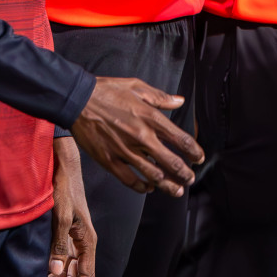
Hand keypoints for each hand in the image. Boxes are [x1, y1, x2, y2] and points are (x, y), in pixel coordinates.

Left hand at [46, 137, 96, 276]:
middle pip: (76, 276)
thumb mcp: (61, 217)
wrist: (63, 167)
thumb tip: (55, 272)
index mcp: (88, 240)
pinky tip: (41, 276)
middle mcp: (83, 242)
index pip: (86, 275)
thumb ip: (59, 245)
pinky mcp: (64, 233)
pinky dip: (52, 270)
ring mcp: (73, 239)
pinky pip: (60, 258)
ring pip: (68, 269)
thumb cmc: (65, 189)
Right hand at [71, 77, 203, 197]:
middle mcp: (141, 136)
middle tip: (190, 178)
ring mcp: (125, 151)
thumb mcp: (137, 86)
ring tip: (177, 190)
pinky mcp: (109, 160)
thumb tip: (179, 101)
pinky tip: (149, 187)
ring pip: (153, 175)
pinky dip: (142, 186)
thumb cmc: (107, 91)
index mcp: (150, 117)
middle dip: (185, 173)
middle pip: (171, 162)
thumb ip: (160, 97)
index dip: (194, 151)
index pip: (180, 139)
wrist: (77, 100)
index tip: (199, 158)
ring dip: (168, 185)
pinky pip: (129, 180)